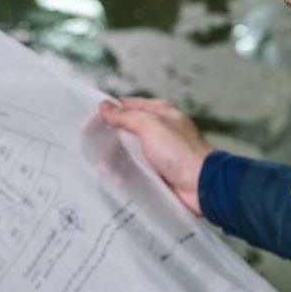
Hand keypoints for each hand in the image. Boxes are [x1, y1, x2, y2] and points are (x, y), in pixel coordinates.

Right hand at [97, 96, 211, 215]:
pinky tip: (119, 181)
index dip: (106, 114)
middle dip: (109, 143)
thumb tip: (106, 106)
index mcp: (159, 113)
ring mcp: (158, 152)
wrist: (202, 185)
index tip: (88, 125)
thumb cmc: (182, 153)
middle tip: (96, 154)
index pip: (126, 107)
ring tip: (107, 171)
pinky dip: (125, 174)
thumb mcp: (151, 127)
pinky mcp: (158, 171)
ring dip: (115, 161)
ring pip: (127, 153)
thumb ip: (127, 116)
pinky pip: (135, 170)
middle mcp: (158, 130)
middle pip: (124, 132)